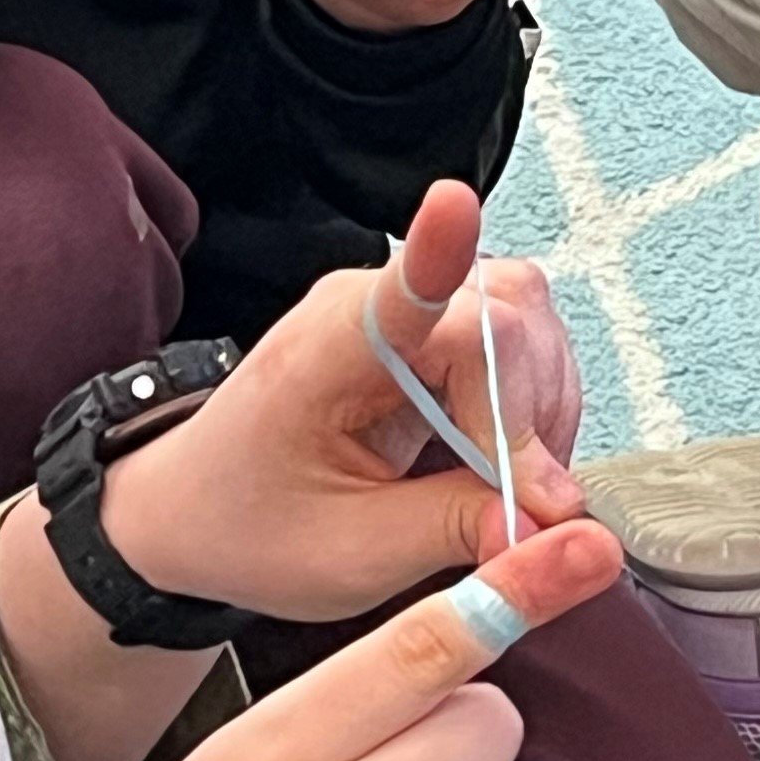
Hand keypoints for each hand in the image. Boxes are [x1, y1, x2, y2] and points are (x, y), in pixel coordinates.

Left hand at [102, 180, 589, 617]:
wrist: (199, 511)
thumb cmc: (252, 526)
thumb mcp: (351, 556)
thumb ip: (458, 532)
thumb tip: (561, 527)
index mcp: (328, 353)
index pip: (398, 288)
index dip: (438, 247)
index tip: (452, 205)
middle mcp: (372, 304)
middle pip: (505, 318)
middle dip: (529, 418)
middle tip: (517, 505)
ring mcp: (409, 308)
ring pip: (529, 324)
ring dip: (540, 414)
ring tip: (503, 490)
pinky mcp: (434, 326)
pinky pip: (523, 344)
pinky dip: (533, 413)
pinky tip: (499, 465)